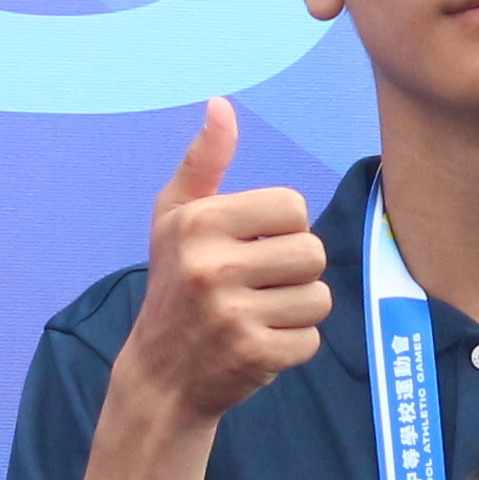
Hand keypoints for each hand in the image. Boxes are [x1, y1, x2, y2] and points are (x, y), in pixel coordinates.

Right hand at [120, 98, 327, 433]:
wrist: (160, 375)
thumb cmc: (175, 284)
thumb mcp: (175, 219)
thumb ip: (204, 162)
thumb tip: (221, 104)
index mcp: (199, 222)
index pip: (293, 206)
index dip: (284, 228)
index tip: (253, 246)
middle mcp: (212, 266)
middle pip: (313, 252)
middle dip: (296, 270)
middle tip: (260, 284)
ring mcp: (232, 314)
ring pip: (318, 297)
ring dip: (297, 309)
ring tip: (260, 313)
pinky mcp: (253, 355)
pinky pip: (311, 339)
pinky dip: (293, 344)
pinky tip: (259, 343)